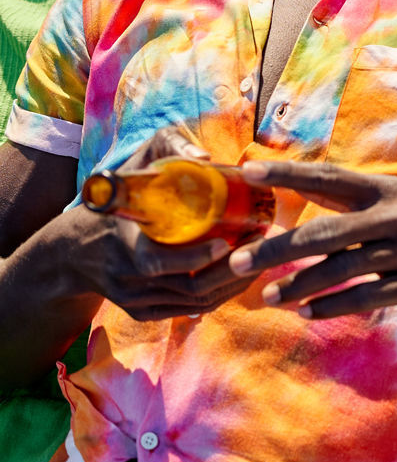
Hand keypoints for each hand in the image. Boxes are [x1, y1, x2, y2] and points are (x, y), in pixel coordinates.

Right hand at [65, 128, 253, 319]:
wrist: (72, 251)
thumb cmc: (112, 202)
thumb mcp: (130, 169)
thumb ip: (165, 148)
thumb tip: (205, 157)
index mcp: (121, 244)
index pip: (159, 261)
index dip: (197, 256)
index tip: (228, 241)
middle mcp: (127, 278)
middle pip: (189, 287)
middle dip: (232, 270)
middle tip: (259, 245)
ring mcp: (135, 300)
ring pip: (195, 302)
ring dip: (233, 284)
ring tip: (259, 258)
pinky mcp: (143, 313)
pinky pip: (189, 310)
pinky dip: (220, 297)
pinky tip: (241, 278)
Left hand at [227, 161, 396, 318]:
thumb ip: (353, 206)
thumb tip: (295, 203)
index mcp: (386, 190)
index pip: (328, 177)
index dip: (287, 173)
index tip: (246, 170)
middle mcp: (396, 216)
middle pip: (325, 232)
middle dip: (277, 247)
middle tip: (237, 262)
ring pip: (342, 269)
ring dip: (299, 285)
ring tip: (267, 298)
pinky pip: (366, 297)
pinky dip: (332, 307)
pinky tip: (306, 314)